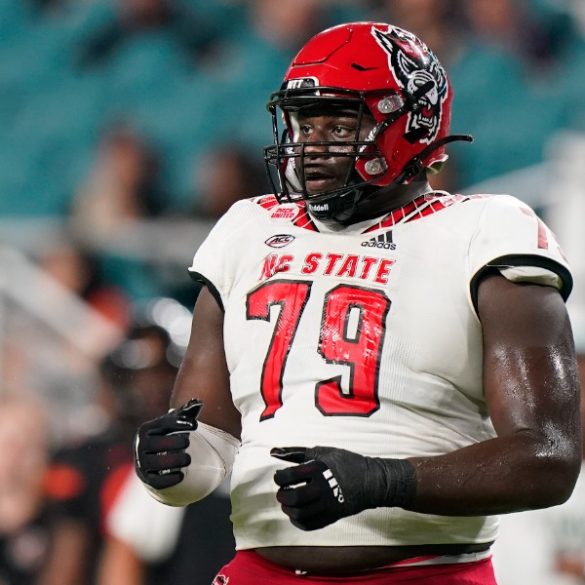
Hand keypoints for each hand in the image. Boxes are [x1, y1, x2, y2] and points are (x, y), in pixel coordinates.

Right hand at [134, 399, 202, 490]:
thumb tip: (198, 402)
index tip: (196, 425)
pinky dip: (170, 479)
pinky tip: (181, 475)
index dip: (180, 423)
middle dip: (176, 442)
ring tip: (188, 459)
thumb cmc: (167, 435)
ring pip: (156, 463)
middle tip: (188, 442)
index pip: (163, 424)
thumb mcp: (175, 422)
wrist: (155, 457)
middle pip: (157, 444)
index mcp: (145, 429)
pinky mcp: (147, 479)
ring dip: (176, 461)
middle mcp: (140, 445)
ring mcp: (141, 463)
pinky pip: (157, 482)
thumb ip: (187, 411)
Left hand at [271, 446, 415, 530]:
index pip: (288, 477)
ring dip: (288, 509)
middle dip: (282, 495)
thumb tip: (272, 451)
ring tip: (289, 502)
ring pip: (299, 514)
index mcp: (318, 470)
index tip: (280, 477)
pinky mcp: (331, 517)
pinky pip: (308, 525)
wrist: (370, 480)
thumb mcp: (321, 452)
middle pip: (293, 498)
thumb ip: (296, 453)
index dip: (279, 478)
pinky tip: (297, 512)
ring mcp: (328, 505)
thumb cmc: (344, 462)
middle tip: (283, 491)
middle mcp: (322, 489)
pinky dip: (297, 521)